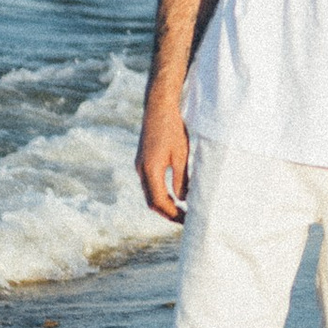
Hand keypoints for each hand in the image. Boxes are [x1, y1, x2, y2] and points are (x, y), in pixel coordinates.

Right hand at [138, 99, 190, 221]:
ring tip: (181, 210)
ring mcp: (140, 166)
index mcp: (150, 170)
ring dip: (163, 205)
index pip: (159, 202)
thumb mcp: (181, 155)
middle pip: (151, 202)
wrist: (158, 107)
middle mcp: (141, 170)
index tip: (187, 219)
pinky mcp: (142, 161)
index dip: (172, 214)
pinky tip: (174, 195)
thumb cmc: (172, 129)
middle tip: (185, 220)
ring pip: (149, 194)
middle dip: (167, 213)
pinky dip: (160, 194)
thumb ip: (181, 179)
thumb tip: (183, 199)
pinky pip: (149, 184)